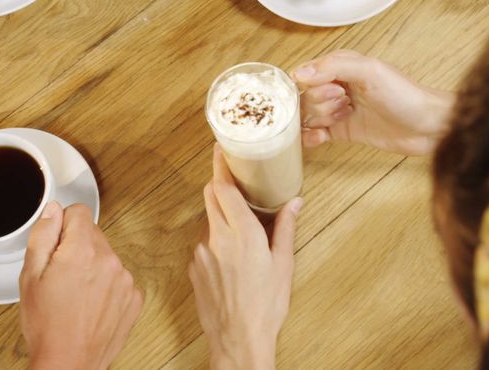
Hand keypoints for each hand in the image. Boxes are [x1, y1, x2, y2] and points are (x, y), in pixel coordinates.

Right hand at [20, 202, 141, 369]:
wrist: (68, 363)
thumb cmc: (47, 325)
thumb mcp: (30, 275)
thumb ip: (43, 234)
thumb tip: (53, 209)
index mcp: (83, 251)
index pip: (79, 212)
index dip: (62, 226)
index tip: (55, 245)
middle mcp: (110, 261)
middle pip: (93, 234)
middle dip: (76, 247)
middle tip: (60, 275)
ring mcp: (125, 280)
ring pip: (105, 257)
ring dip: (92, 267)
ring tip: (74, 294)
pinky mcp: (133, 298)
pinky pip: (118, 278)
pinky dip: (105, 286)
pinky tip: (89, 304)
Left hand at [189, 147, 301, 369]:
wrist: (238, 339)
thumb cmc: (266, 306)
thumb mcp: (284, 265)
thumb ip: (286, 228)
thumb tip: (295, 202)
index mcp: (243, 234)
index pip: (223, 187)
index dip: (220, 165)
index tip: (221, 149)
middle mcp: (218, 238)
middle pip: (210, 195)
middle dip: (219, 183)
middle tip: (233, 177)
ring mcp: (202, 252)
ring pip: (208, 218)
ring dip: (221, 214)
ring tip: (242, 229)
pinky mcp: (193, 266)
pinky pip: (204, 242)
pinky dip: (216, 239)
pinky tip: (232, 257)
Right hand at [291, 50, 454, 155]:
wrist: (428, 126)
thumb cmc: (406, 95)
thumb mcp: (370, 72)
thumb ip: (333, 67)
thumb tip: (299, 73)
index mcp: (341, 65)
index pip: (305, 73)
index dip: (311, 85)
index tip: (332, 90)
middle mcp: (337, 85)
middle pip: (305, 95)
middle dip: (319, 102)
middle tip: (343, 103)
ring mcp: (339, 109)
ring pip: (309, 115)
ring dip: (319, 118)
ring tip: (342, 117)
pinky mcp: (343, 130)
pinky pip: (314, 133)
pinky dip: (311, 137)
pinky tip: (318, 138)